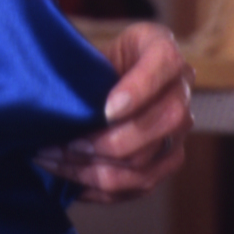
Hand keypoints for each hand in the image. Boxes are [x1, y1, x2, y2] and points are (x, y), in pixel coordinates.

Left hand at [37, 20, 192, 204]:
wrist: (104, 82)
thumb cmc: (92, 61)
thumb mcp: (89, 46)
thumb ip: (80, 61)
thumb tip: (54, 94)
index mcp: (163, 53)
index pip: (165, 63)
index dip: (139, 90)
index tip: (106, 110)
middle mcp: (180, 93)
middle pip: (166, 122)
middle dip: (111, 141)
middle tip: (68, 144)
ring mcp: (177, 131)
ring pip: (148, 160)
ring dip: (94, 168)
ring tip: (53, 160)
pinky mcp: (165, 162)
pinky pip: (138, 185)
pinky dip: (97, 186)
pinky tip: (66, 176)